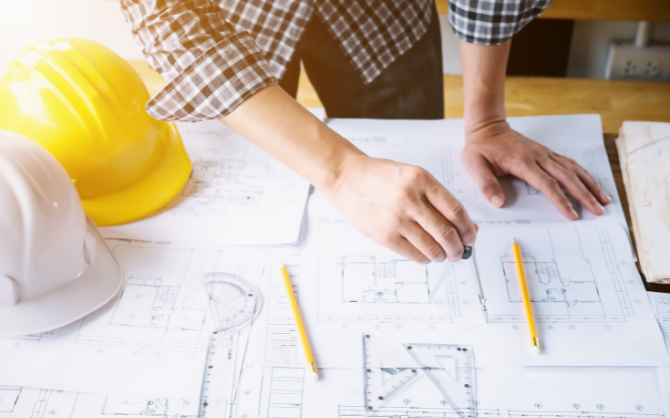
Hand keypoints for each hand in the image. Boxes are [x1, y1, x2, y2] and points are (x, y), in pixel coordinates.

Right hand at [324, 153, 478, 263]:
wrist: (347, 179)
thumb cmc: (381, 177)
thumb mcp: (413, 177)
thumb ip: (438, 198)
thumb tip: (465, 224)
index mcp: (422, 180)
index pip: (456, 211)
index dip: (468, 228)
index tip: (471, 236)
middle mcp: (410, 199)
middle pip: (447, 233)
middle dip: (459, 247)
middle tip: (460, 251)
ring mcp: (397, 219)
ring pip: (432, 248)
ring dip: (443, 256)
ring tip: (443, 255)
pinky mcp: (385, 236)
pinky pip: (414, 255)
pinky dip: (426, 258)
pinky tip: (426, 254)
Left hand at [461, 121, 610, 218]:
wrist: (486, 128)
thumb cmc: (480, 148)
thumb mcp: (474, 165)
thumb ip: (485, 184)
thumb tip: (499, 203)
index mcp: (522, 161)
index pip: (546, 184)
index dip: (560, 200)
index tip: (571, 214)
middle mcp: (538, 156)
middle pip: (567, 177)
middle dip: (584, 195)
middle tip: (598, 211)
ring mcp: (544, 154)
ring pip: (573, 168)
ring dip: (590, 184)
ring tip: (603, 199)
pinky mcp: (546, 153)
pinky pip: (569, 163)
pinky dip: (583, 174)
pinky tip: (592, 183)